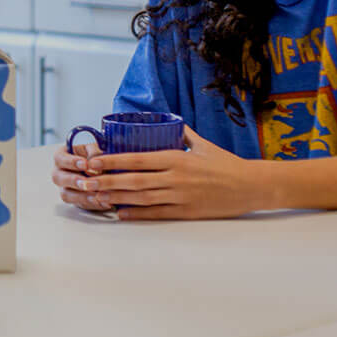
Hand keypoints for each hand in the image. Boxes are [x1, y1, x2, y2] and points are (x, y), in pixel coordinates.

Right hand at [53, 140, 113, 214]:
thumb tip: (94, 162)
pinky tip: (103, 202)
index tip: (85, 164)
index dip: (71, 162)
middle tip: (86, 182)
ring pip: (66, 195)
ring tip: (96, 195)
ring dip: (81, 196)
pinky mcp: (75, 200)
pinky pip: (80, 204)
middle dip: (73, 181)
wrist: (102, 168)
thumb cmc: (93, 154)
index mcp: (61, 156)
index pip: (60, 158)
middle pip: (58, 178)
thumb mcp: (94, 148)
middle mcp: (59, 173)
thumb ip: (94, 152)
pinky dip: (92, 204)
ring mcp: (65, 188)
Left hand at [70, 127, 267, 219]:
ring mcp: (180, 197)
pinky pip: (157, 214)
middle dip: (106, 181)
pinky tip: (120, 213)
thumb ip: (183, 133)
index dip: (113, 161)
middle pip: (133, 180)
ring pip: (141, 198)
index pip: (137, 159)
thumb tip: (167, 121)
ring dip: (116, 198)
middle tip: (85, 182)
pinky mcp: (187, 213)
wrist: (251, 186)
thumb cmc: (226, 163)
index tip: (94, 161)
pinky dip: (137, 215)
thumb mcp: (203, 144)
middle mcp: (175, 177)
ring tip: (96, 197)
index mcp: (177, 158)